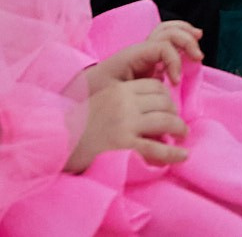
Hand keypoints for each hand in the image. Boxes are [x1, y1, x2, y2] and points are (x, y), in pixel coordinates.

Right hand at [68, 74, 188, 170]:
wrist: (58, 144)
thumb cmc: (79, 126)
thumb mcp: (101, 102)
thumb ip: (123, 100)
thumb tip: (149, 107)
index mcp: (119, 90)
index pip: (155, 87)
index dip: (166, 97)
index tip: (167, 108)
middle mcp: (124, 103)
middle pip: (164, 102)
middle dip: (174, 113)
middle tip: (176, 124)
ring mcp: (125, 124)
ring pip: (166, 121)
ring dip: (179, 128)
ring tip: (182, 136)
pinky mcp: (125, 145)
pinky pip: (157, 148)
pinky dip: (173, 152)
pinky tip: (183, 155)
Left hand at [87, 20, 204, 91]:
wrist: (80, 94)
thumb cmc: (94, 95)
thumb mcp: (114, 95)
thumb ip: (136, 94)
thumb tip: (160, 92)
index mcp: (132, 56)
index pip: (162, 46)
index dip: (174, 61)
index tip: (175, 83)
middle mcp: (140, 50)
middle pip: (167, 31)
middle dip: (186, 41)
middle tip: (197, 58)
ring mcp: (144, 54)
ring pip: (168, 30)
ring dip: (185, 33)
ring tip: (198, 39)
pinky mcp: (148, 61)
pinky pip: (167, 42)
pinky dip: (181, 38)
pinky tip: (192, 43)